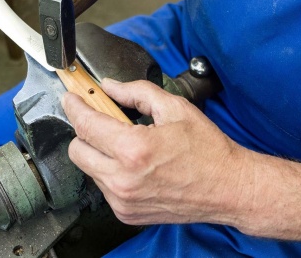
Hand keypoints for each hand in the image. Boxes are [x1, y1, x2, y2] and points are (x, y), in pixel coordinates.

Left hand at [62, 79, 245, 225]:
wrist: (228, 188)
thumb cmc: (207, 150)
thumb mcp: (174, 108)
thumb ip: (136, 92)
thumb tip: (110, 86)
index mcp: (133, 149)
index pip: (86, 125)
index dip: (74, 107)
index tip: (71, 99)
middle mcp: (122, 179)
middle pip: (77, 150)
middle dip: (85, 132)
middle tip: (103, 122)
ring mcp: (123, 200)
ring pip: (89, 169)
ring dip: (99, 153)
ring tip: (126, 145)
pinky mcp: (126, 213)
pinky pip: (103, 186)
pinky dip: (110, 172)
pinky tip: (133, 165)